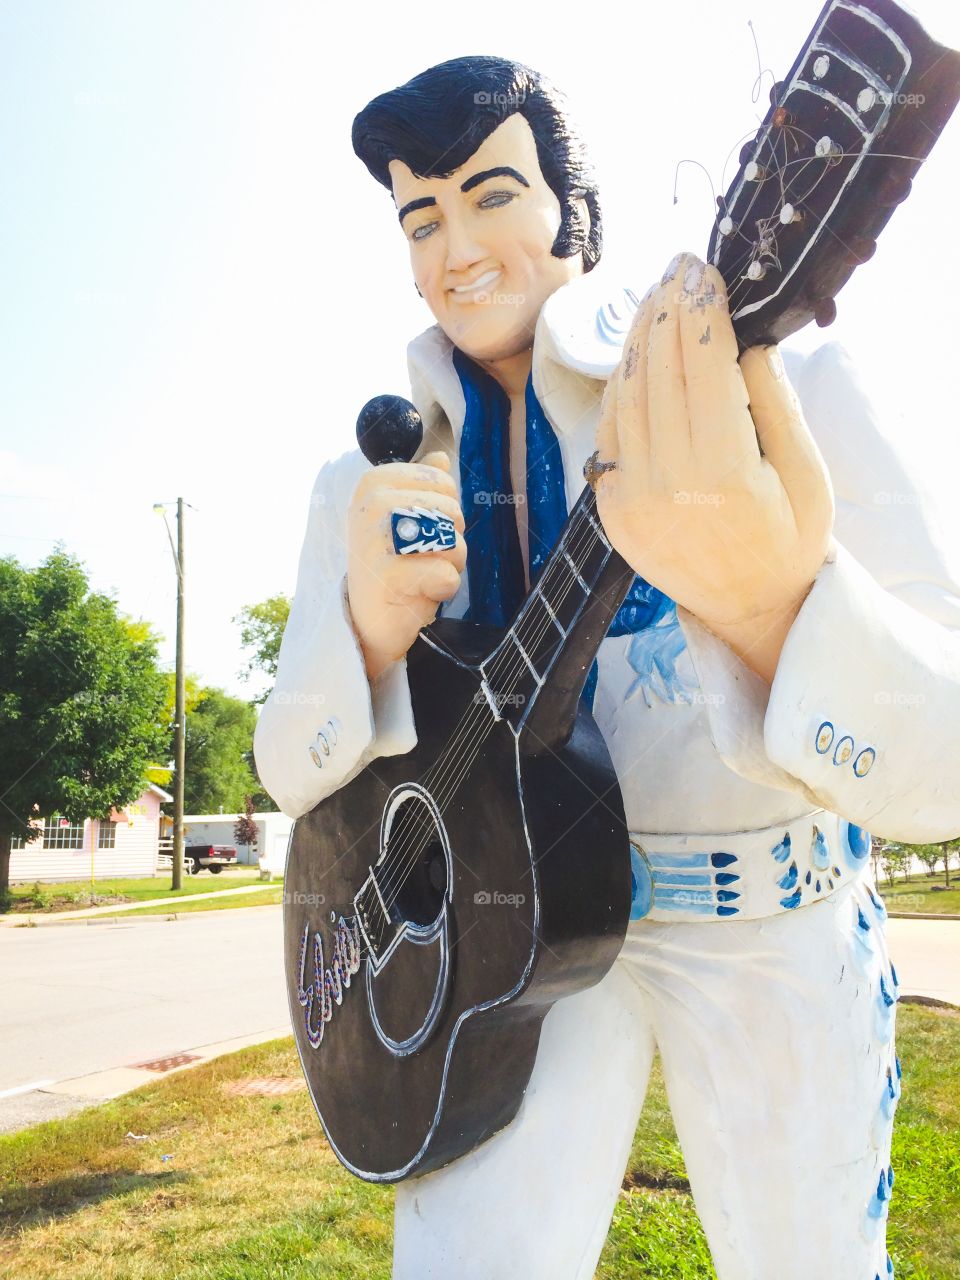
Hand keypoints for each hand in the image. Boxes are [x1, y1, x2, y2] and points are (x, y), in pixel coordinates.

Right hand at [346, 451, 466, 680]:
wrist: (369, 621)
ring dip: (451, 565)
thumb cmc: (393, 565)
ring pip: (455, 542)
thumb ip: (422, 485)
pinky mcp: (387, 577)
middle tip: (422, 559)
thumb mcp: (404, 519)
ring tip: (423, 576)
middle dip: (451, 541)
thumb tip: (441, 456)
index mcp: (373, 483)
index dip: (446, 511)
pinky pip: (447, 575)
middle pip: (453, 511)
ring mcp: (375, 540)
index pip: (444, 481)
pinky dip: (444, 589)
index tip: (419, 532)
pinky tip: (420, 593)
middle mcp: (370, 506)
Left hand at [594, 252, 834, 682]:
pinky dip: (619, 387)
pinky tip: (635, 357)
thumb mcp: (806, 472)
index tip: (703, 270)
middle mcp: (669, 482)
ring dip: (637, 340)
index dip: (701, 310)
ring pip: (625, 396)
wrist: (749, 608)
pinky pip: (608, 432)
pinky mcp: (611, 509)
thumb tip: (743, 336)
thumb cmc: (790, 540)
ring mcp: (631, 498)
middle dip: (666, 310)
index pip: (704, 367)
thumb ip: (772, 402)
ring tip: (654, 300)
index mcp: (726, 473)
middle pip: (659, 371)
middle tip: (676, 268)